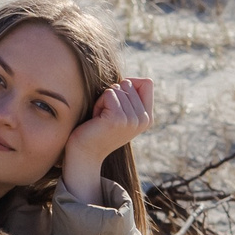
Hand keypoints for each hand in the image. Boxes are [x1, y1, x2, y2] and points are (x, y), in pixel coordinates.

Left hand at [62, 77, 154, 202]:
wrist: (86, 154)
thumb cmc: (98, 129)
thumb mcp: (121, 112)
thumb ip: (130, 96)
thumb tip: (128, 80)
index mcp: (148, 118)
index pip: (147, 83)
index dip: (129, 85)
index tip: (118, 103)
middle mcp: (144, 119)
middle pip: (129, 83)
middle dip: (113, 95)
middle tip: (107, 115)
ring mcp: (133, 119)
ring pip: (118, 88)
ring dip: (104, 100)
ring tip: (101, 118)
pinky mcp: (119, 118)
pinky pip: (109, 93)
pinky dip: (99, 103)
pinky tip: (97, 119)